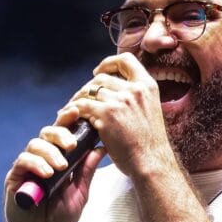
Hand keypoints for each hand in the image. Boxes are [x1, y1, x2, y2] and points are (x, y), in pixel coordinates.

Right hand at [2, 123, 105, 221]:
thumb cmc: (58, 219)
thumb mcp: (79, 193)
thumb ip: (86, 171)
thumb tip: (100, 148)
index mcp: (59, 159)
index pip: (63, 135)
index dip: (70, 121)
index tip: (80, 113)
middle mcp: (42, 159)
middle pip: (48, 133)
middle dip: (61, 134)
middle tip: (73, 144)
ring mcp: (27, 167)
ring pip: (35, 144)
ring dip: (50, 152)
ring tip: (62, 167)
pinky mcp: (15, 177)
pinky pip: (23, 161)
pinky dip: (36, 163)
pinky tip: (47, 174)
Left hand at [57, 52, 176, 178]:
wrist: (151, 162)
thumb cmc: (149, 143)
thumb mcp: (150, 110)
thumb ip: (135, 97)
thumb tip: (113, 90)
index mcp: (147, 86)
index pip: (126, 60)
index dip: (108, 63)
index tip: (99, 72)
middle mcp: (135, 89)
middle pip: (102, 77)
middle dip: (88, 87)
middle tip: (81, 98)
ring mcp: (120, 101)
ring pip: (90, 91)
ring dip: (78, 99)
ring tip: (72, 108)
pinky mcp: (107, 114)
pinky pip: (82, 106)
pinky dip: (73, 110)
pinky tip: (70, 116)